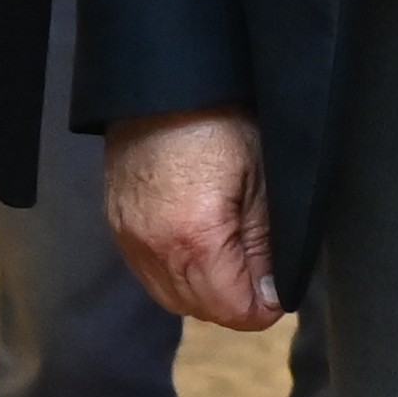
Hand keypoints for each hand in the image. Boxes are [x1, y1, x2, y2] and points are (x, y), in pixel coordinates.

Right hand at [107, 109, 280, 329]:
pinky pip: (149, 274)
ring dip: (205, 291)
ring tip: (230, 259)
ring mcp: (130, 240)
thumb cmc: (219, 122)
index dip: (265, 307)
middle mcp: (154, 249)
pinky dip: (177, 273)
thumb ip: (266, 248)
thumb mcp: (262, 183)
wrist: (163, 85)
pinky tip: (197, 248)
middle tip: (260, 270)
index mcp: (195, 240)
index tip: (280, 288)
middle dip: (236, 301)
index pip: (233, 311)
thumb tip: (271, 296)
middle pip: (202, 311)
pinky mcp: (118, 227)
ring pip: (173, 298)